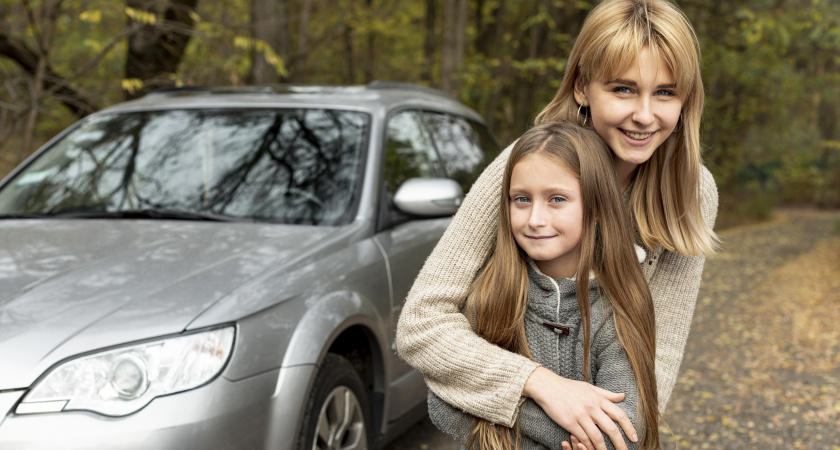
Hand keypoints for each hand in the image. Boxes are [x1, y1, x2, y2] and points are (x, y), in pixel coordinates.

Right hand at [522, 367, 636, 449]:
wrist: (547, 386)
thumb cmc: (568, 387)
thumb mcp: (589, 387)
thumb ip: (606, 394)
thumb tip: (622, 396)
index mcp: (598, 398)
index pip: (619, 414)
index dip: (629, 427)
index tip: (634, 438)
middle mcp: (591, 407)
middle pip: (611, 429)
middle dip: (620, 443)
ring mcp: (580, 416)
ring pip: (597, 437)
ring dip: (604, 449)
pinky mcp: (570, 423)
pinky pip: (582, 438)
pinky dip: (588, 446)